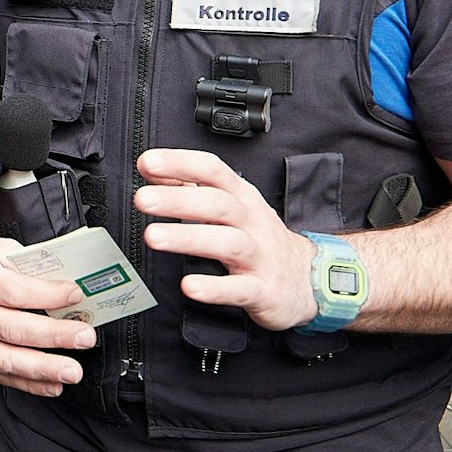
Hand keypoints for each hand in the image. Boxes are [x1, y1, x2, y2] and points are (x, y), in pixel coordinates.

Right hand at [0, 232, 97, 397]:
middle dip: (54, 336)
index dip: (46, 295)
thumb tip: (69, 288)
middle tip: (85, 337)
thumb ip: (30, 266)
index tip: (76, 295)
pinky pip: (1, 374)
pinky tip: (54, 385)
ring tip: (72, 371)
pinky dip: (29, 383)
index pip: (13, 291)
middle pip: (12, 328)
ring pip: (5, 359)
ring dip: (43, 368)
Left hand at [134, 148, 317, 330]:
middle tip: (142, 199)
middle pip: (217, 204)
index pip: (213, 171)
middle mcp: (252, 222)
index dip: (181, 163)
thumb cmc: (259, 239)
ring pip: (226, 242)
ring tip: (153, 236)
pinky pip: (239, 288)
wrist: (309, 280)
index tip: (147, 162)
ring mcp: (260, 256)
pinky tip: (190, 286)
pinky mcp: (263, 290)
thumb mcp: (231, 207)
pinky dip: (215, 288)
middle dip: (178, 199)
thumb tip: (152, 170)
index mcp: (242, 198)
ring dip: (188, 237)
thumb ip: (191, 189)